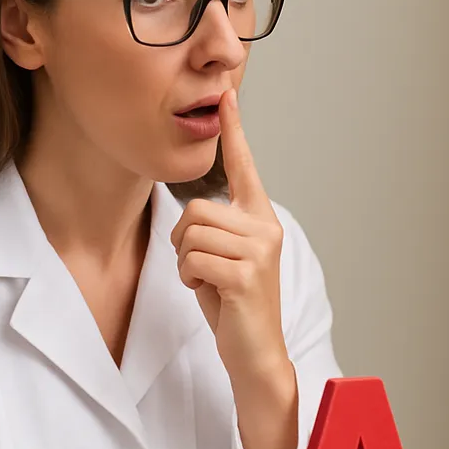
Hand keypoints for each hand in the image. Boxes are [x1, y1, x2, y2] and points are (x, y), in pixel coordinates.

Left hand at [171, 89, 286, 380]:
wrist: (256, 352)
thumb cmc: (234, 304)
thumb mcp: (225, 257)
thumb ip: (216, 228)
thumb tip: (193, 214)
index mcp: (261, 219)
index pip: (244, 168)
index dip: (234, 132)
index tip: (226, 96)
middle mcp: (265, 228)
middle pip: (195, 210)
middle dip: (183, 241)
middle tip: (202, 268)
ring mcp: (259, 251)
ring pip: (190, 234)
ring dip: (186, 262)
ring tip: (209, 282)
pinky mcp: (246, 274)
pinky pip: (193, 259)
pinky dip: (190, 279)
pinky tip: (210, 292)